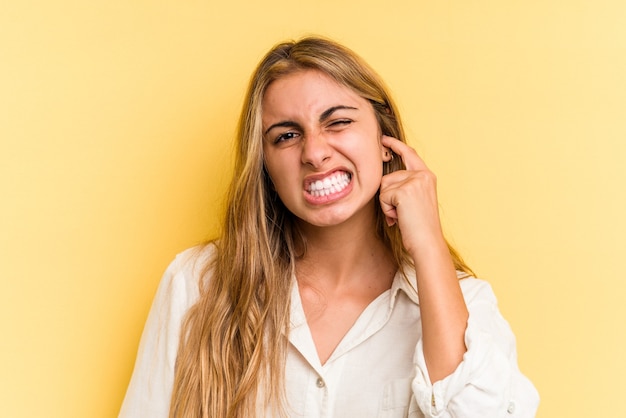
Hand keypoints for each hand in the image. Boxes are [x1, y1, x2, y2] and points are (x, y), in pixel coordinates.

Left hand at [379, 136, 445, 254]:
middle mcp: (422, 175)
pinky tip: (399, 218)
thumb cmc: (419, 227)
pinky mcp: (404, 191)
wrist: (427, 243)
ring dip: (387, 204)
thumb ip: (405, 186)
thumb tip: (385, 181)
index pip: (409, 154)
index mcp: (427, 176)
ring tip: (402, 216)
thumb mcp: (415, 200)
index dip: (396, 145)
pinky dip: (387, 210)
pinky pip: (382, 196)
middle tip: (402, 213)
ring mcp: (414, 182)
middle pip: (388, 177)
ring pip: (383, 187)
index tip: (384, 139)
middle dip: (388, 197)